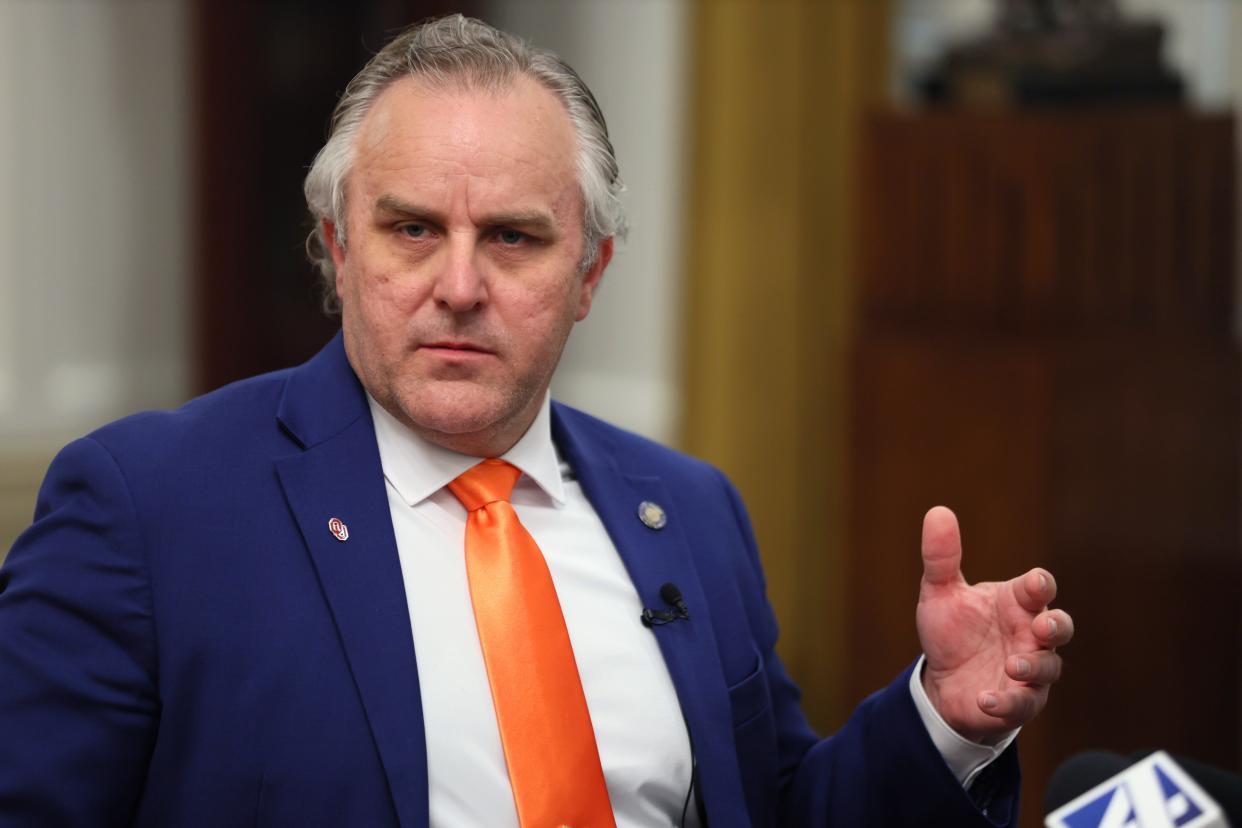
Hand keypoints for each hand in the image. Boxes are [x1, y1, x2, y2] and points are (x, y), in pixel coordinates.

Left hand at [916, 506, 1072, 742]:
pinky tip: (985, 698)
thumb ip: (941, 557)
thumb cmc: (952, 632)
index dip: (1038, 585)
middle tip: (1042, 626)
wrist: (943, 681)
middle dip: (1055, 624)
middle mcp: (1030, 633)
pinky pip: (1022, 704)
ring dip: (1034, 666)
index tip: (1033, 585)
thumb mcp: (940, 593)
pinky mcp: (1020, 701)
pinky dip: (1006, 702)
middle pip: (1059, 625)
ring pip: (1049, 667)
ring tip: (1013, 666)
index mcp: (1015, 602)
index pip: (1038, 587)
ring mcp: (1030, 670)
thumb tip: (937, 511)